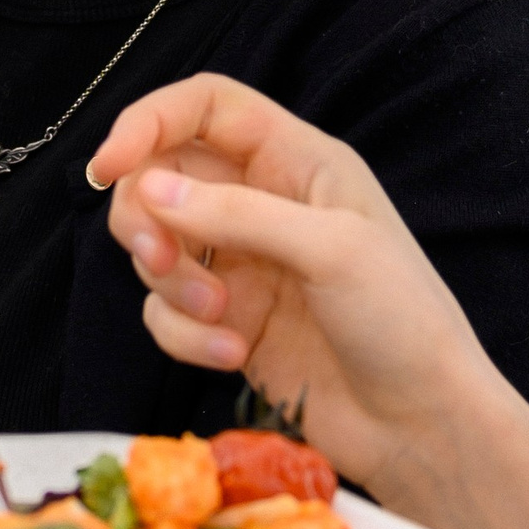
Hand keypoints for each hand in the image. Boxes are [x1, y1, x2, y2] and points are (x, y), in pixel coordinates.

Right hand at [84, 72, 514, 509]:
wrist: (419, 422)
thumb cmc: (403, 320)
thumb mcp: (332, 251)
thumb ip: (238, 215)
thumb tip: (151, 189)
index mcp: (299, 161)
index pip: (207, 107)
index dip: (150, 121)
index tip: (108, 166)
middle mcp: (265, 202)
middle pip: (162, 174)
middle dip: (145, 216)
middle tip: (159, 256)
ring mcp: (243, 264)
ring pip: (155, 245)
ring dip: (171, 282)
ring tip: (223, 318)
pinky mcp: (227, 322)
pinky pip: (166, 311)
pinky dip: (183, 334)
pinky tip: (233, 355)